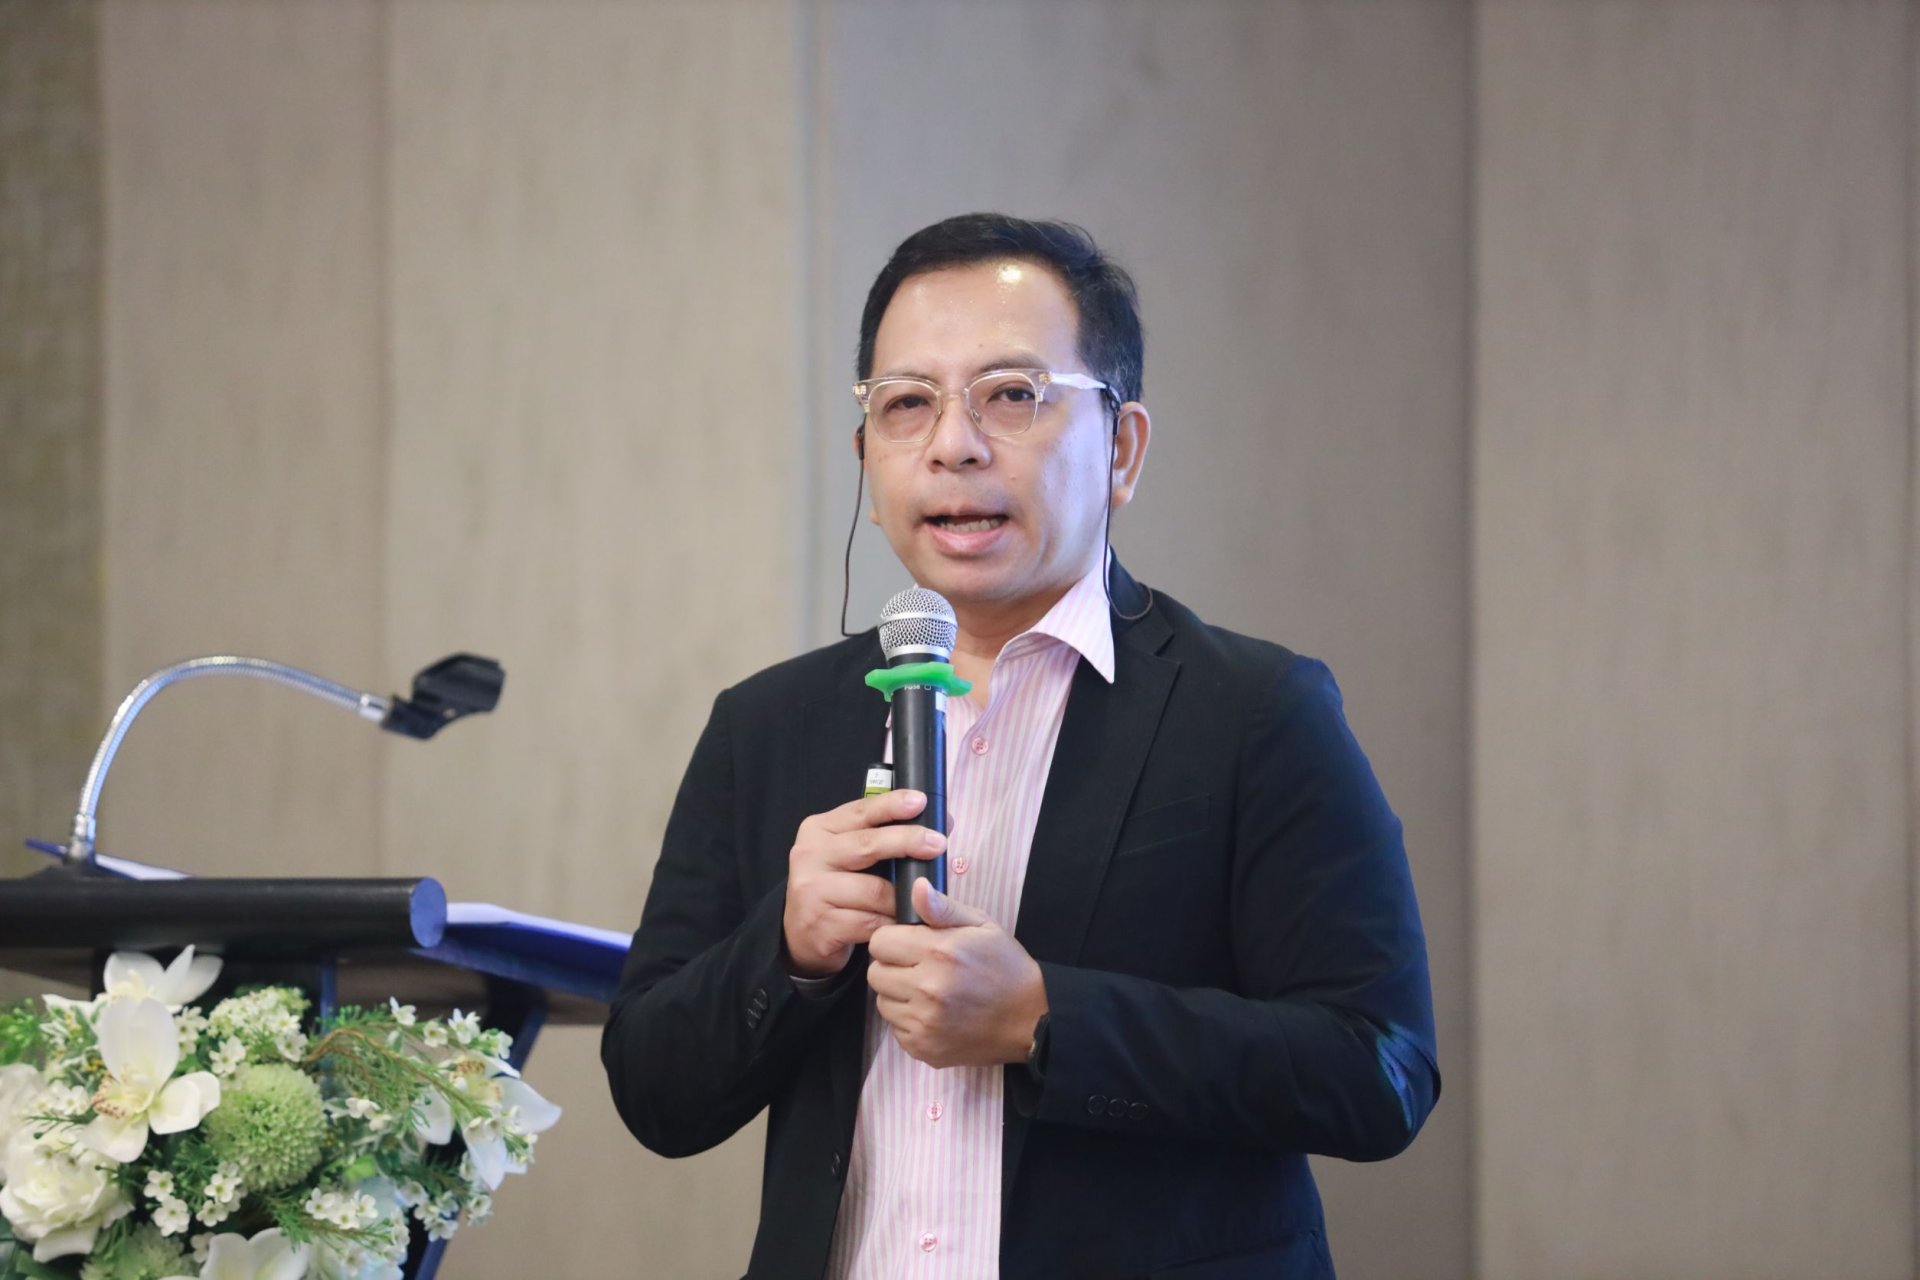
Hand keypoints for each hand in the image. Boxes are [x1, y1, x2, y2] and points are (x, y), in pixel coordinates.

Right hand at [782, 789, 944, 977]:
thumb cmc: (839, 886)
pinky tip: (903, 924)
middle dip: (907, 842)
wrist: (802, 933)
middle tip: (937, 843)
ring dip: (904, 897)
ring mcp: (811, 891)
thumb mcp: (857, 854)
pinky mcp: (820, 925)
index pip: (860, 811)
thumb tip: (943, 820)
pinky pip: (870, 924)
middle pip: (867, 845)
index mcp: (820, 829)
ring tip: (922, 898)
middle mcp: (810, 855)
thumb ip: (891, 835)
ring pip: (874, 891)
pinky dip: (892, 924)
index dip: (891, 805)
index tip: (919, 801)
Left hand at [867, 879, 1047, 1068]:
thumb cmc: (1006, 968)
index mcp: (940, 952)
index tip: (910, 945)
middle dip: (893, 968)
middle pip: (876, 974)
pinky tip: (935, 1014)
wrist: (1031, 1020)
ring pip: (882, 1003)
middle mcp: (928, 988)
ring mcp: (924, 1022)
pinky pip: (895, 1029)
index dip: (894, 940)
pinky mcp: (924, 1048)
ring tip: (929, 993)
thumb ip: (943, 908)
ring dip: (899, 996)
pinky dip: (910, 1022)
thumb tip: (916, 887)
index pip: (880, 942)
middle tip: (921, 969)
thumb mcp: (982, 926)